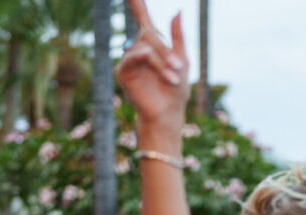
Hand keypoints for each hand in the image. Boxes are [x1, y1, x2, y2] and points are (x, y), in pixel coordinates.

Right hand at [116, 0, 189, 131]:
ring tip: (172, 79)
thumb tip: (178, 10)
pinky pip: (132, 58)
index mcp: (153, 43)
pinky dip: (144, 60)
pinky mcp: (123, 71)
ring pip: (144, 48)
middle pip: (149, 34)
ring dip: (160, 63)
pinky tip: (152, 65)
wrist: (168, 112)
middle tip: (178, 68)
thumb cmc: (177, 88)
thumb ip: (179, 36)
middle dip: (165, 51)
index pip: (143, 17)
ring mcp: (129, 58)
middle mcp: (138, 47)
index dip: (137, 4)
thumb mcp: (183, 59)